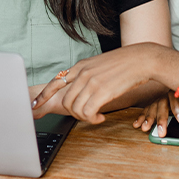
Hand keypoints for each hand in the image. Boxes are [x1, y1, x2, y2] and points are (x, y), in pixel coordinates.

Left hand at [33, 43, 167, 123]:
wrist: (142, 59)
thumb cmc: (125, 63)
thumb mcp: (100, 65)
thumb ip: (87, 74)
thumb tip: (80, 87)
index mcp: (80, 67)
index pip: (55, 81)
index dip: (43, 95)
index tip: (35, 104)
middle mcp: (82, 74)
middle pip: (65, 100)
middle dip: (72, 113)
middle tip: (85, 116)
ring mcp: (91, 82)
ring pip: (75, 108)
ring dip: (84, 117)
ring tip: (95, 116)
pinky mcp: (102, 92)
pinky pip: (87, 112)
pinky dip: (92, 118)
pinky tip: (101, 117)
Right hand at [133, 91, 178, 135]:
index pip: (176, 97)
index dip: (178, 108)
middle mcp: (167, 93)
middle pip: (161, 104)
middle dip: (161, 119)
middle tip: (162, 132)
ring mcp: (160, 98)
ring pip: (152, 107)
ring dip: (148, 118)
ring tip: (145, 128)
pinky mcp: (155, 104)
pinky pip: (147, 109)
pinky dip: (142, 117)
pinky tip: (137, 124)